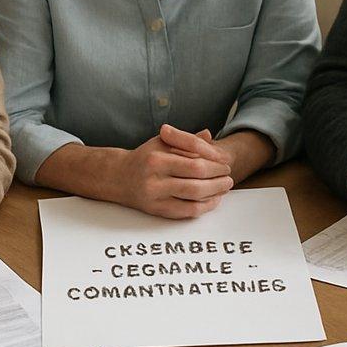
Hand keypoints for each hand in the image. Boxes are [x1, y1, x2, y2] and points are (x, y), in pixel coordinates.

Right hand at [112, 125, 233, 218]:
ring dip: (215, 193)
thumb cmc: (144, 157)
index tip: (225, 163)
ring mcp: (155, 197)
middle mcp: (154, 179)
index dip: (215, 165)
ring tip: (225, 187)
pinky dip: (204, 206)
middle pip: (196, 182)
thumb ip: (185, 140)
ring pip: (193, 198)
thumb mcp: (162, 142)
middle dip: (218, 180)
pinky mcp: (156, 210)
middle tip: (229, 177)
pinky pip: (186, 211)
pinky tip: (213, 200)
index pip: (195, 162)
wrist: (117, 177)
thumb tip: (209, 135)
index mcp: (157, 159)